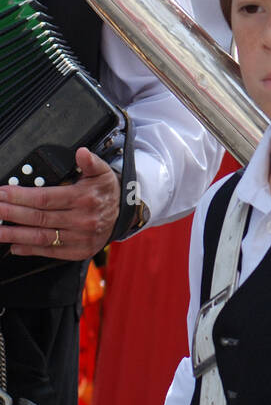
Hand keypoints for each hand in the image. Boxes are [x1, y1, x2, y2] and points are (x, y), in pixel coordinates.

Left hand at [0, 147, 120, 259]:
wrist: (124, 213)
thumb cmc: (106, 191)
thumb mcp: (102, 171)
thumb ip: (90, 162)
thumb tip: (82, 153)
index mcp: (84, 198)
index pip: (45, 198)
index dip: (21, 196)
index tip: (2, 193)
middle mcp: (82, 220)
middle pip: (39, 218)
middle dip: (12, 213)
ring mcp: (80, 238)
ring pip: (41, 237)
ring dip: (15, 235)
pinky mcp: (79, 251)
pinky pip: (51, 251)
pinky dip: (30, 249)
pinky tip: (15, 245)